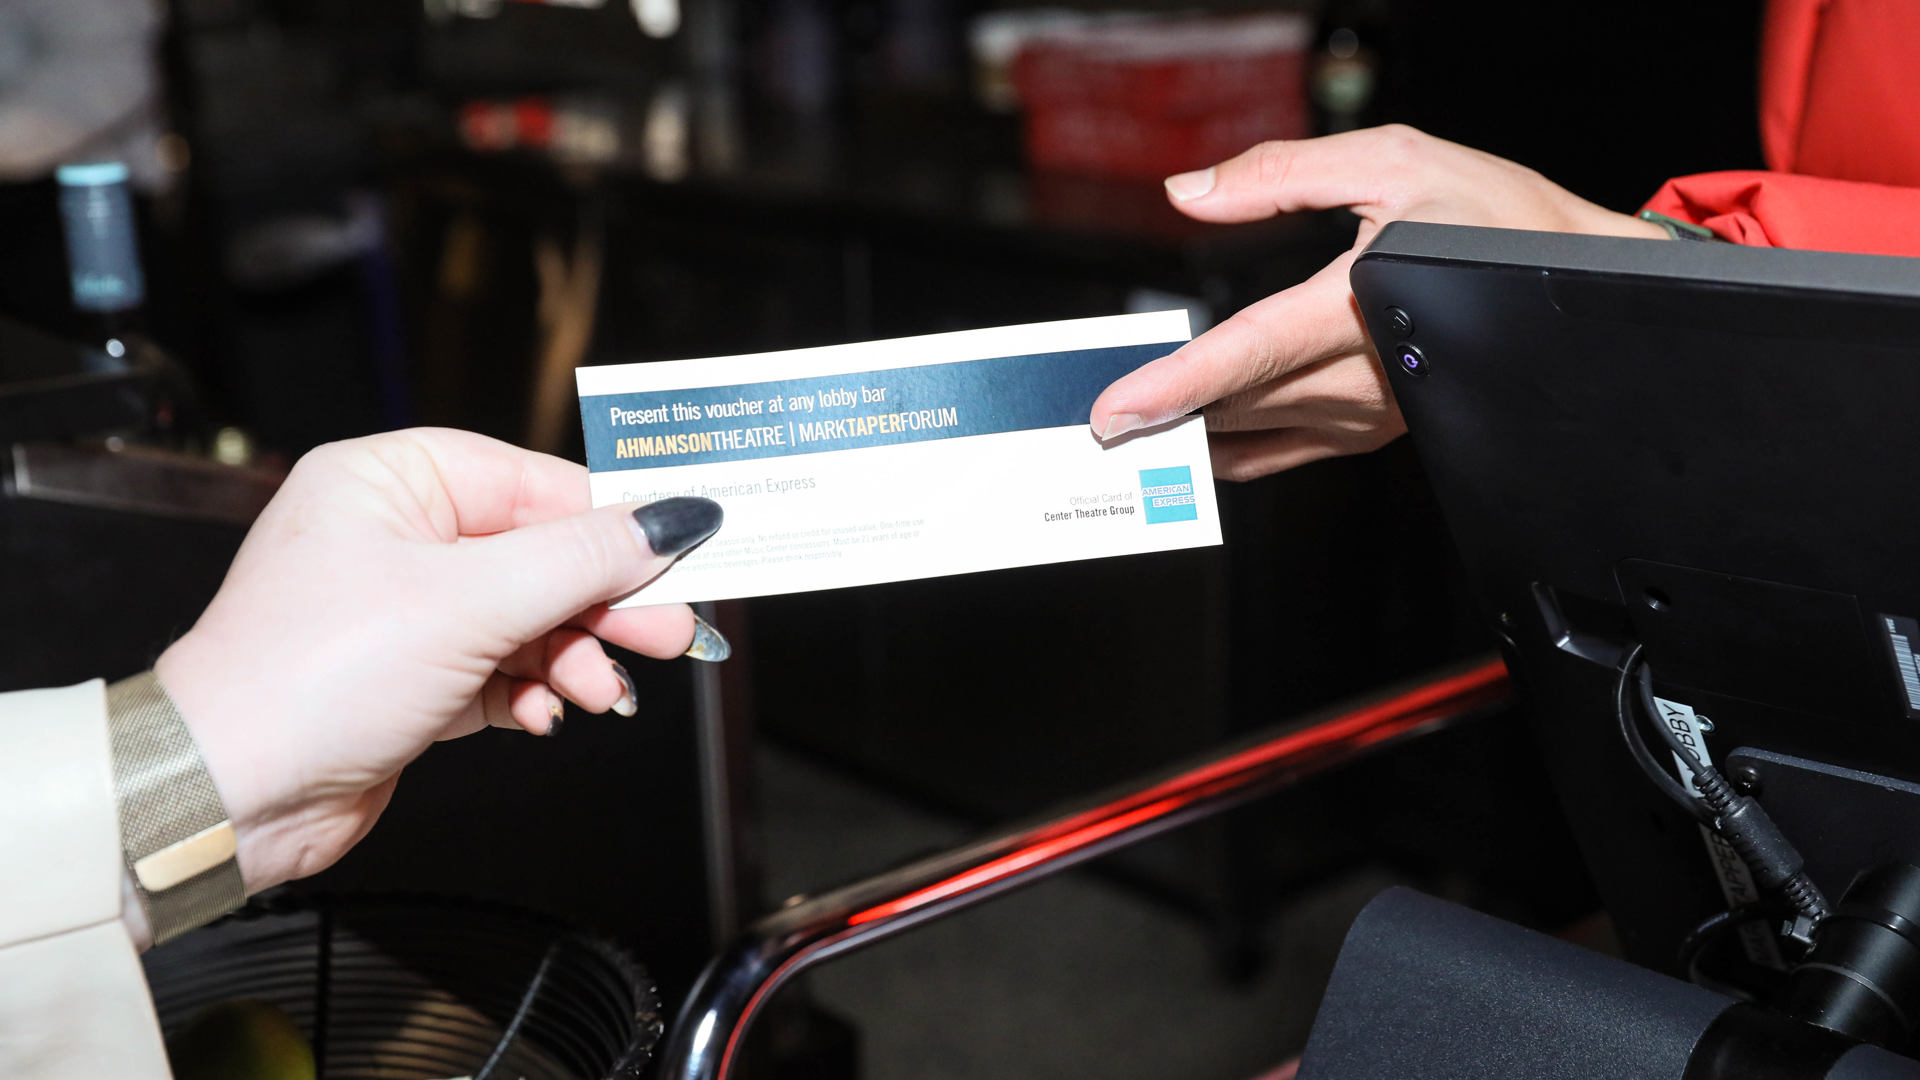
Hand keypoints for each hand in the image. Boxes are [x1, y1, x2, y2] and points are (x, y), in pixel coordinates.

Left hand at [145, 429, 723, 931]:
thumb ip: (583, 560)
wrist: (231, 795)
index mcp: (391, 480)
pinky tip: (550, 712)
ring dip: (577, 656)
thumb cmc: (309, 677)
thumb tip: (671, 518)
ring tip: (603, 692)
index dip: (613, 519)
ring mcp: (407, 609)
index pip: (533, 481)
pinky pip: (506, 667)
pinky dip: (538, 690)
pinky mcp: (416, 676)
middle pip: (542, 553)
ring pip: (532, 617)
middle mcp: (397, 536)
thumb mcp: (470, 603)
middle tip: (670, 631)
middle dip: (606, 601)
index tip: (683, 545)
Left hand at [1090, 125, 1666, 479]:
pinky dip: (1238, 448)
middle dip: (1160, 412)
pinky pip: (1292, 451)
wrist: (1586, 282)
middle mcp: (1372, 374)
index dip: (1176, 386)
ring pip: (1260, 429)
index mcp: (1365, 304)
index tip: (1115, 412)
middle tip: (1087, 418)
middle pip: (1238, 400)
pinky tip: (1197, 443)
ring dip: (1192, 429)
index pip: (1249, 353)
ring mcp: (1378, 411)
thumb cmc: (1500, 217)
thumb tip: (1189, 191)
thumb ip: (1279, 173)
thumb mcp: (1391, 160)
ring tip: (1126, 424)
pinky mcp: (1385, 428)